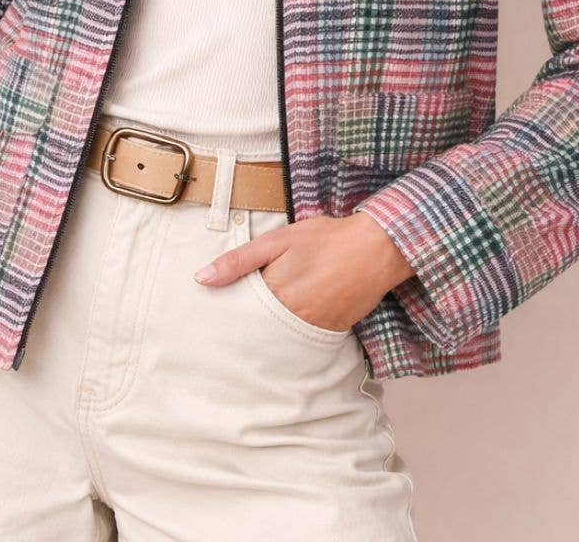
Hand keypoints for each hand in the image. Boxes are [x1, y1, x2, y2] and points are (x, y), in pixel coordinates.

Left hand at [193, 210, 414, 331]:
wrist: (376, 249)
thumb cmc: (325, 239)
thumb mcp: (277, 240)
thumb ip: (239, 261)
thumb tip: (201, 279)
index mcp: (273, 293)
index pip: (239, 314)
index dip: (226, 313)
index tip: (213, 317)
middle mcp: (291, 318)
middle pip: (257, 331)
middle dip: (245, 329)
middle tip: (228, 330)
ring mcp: (313, 328)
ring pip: (278, 339)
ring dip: (268, 333)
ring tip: (258, 327)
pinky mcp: (331, 332)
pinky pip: (303, 340)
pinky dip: (293, 334)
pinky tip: (289, 323)